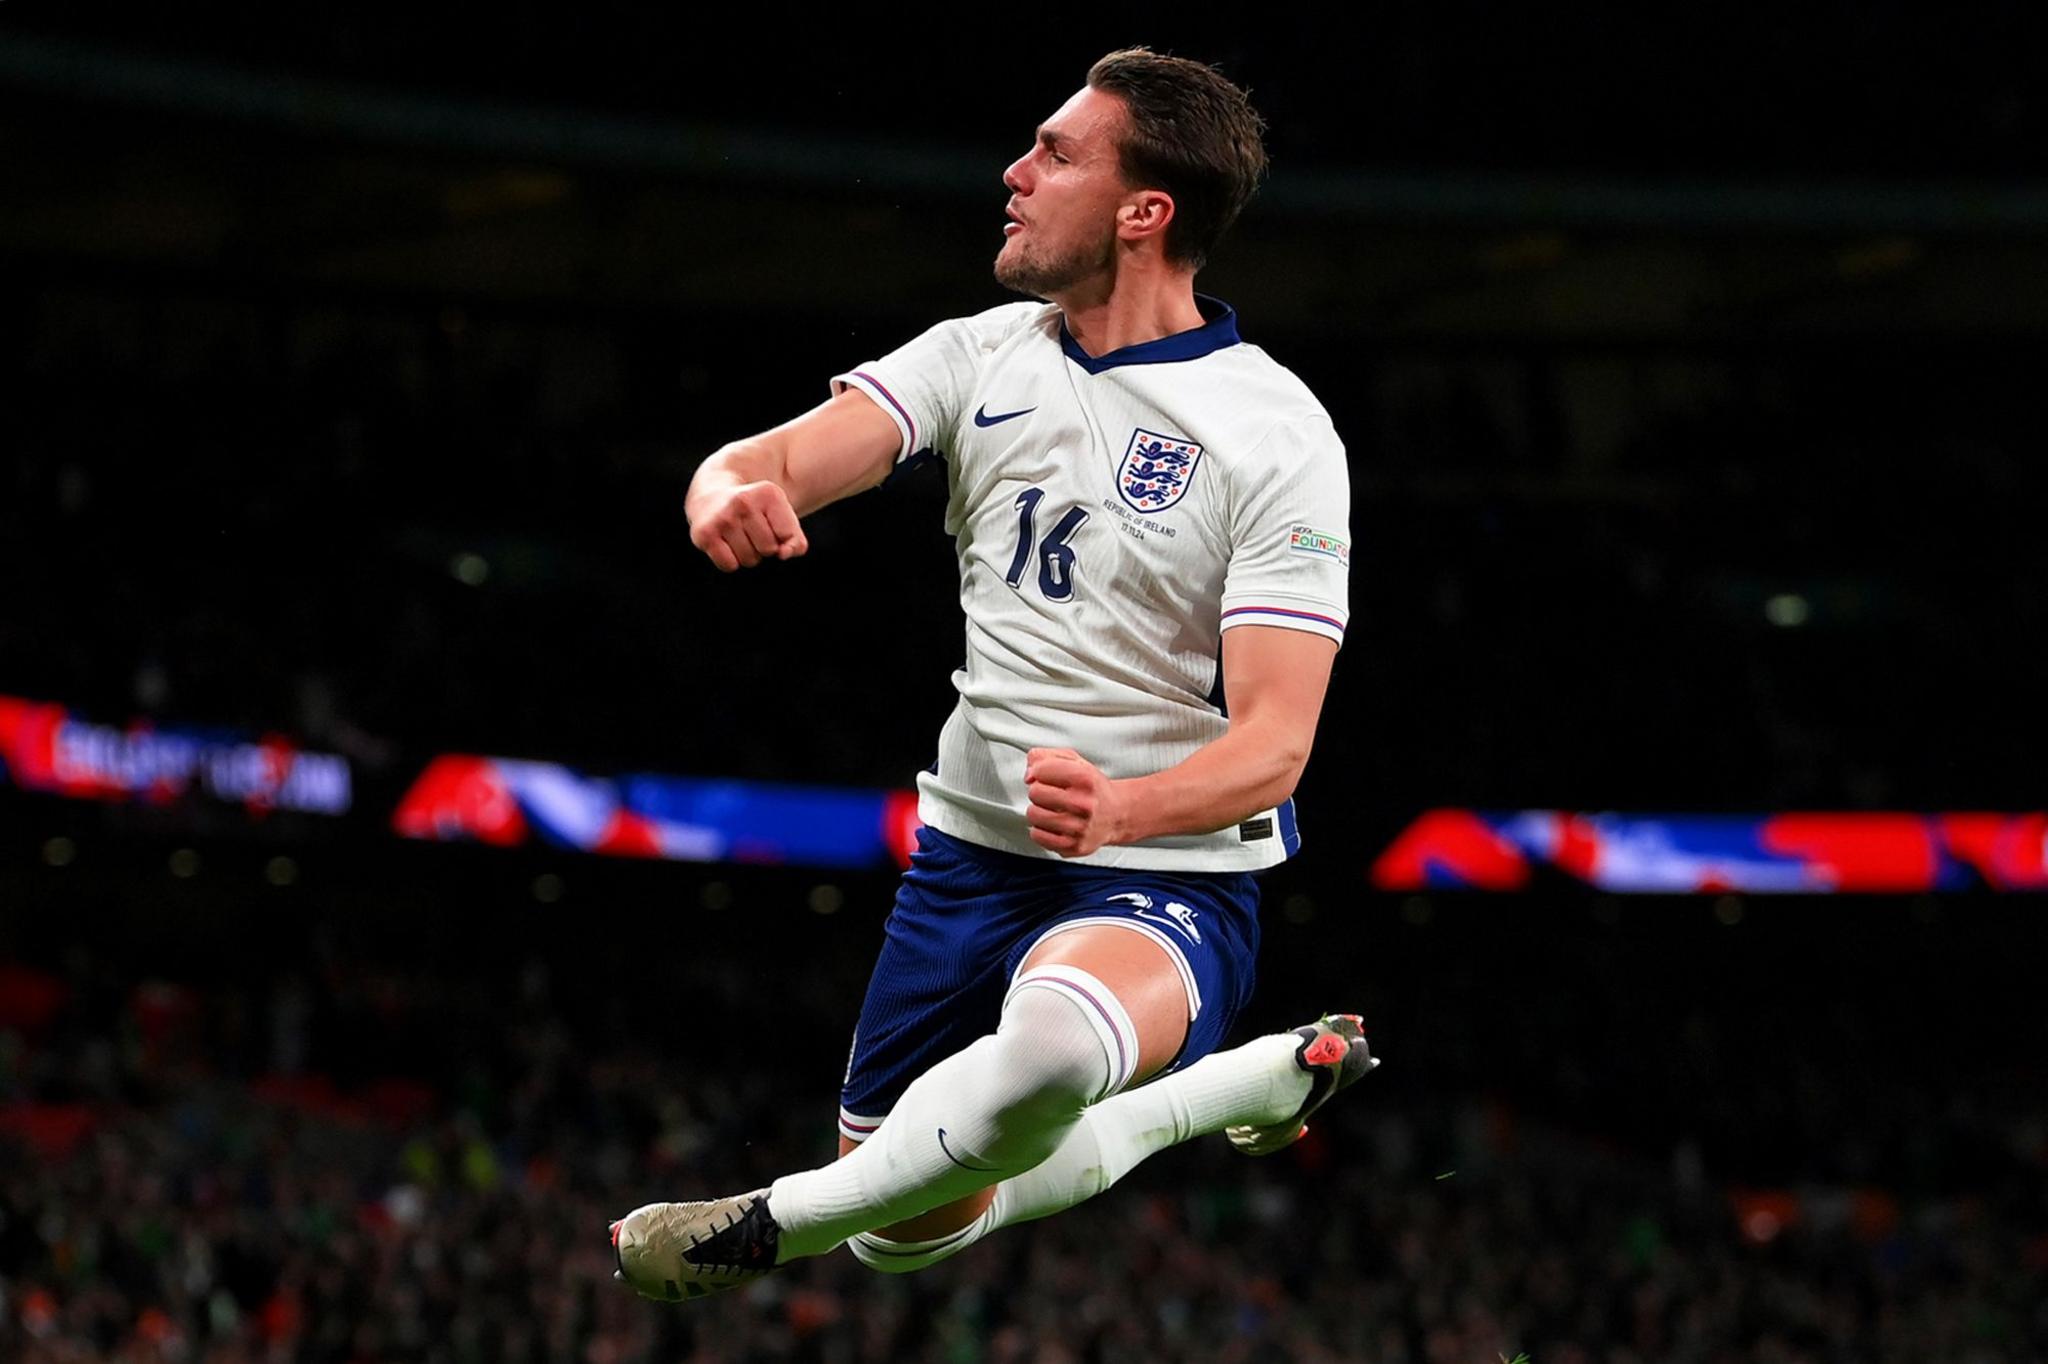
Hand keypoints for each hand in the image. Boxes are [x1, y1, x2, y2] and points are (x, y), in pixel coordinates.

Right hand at [687, 480, 809, 571]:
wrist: (711, 493)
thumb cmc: (754, 510)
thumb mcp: (780, 516)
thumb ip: (795, 539)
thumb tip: (784, 555)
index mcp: (768, 494)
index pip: (788, 537)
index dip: (781, 538)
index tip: (769, 523)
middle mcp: (743, 502)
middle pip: (768, 550)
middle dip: (763, 547)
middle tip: (750, 529)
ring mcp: (722, 518)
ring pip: (749, 560)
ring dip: (746, 554)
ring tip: (737, 535)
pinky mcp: (705, 534)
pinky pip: (729, 566)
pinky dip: (730, 561)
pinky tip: (724, 543)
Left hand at [1024, 747, 1127, 857]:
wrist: (1117, 815)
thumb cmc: (1092, 788)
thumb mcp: (1075, 762)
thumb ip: (1046, 757)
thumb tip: (1029, 775)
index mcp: (1085, 779)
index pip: (1040, 770)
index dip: (1038, 771)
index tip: (1044, 775)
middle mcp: (1083, 803)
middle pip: (1035, 793)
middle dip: (1038, 791)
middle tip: (1051, 794)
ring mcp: (1078, 827)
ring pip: (1034, 815)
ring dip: (1038, 810)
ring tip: (1052, 809)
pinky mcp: (1073, 845)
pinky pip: (1038, 836)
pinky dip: (1040, 829)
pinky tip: (1052, 824)